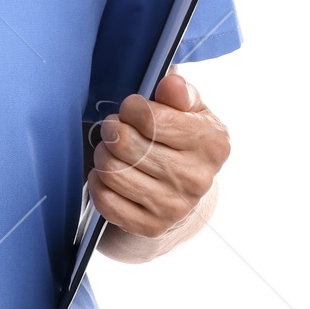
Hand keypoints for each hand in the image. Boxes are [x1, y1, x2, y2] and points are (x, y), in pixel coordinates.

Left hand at [89, 71, 228, 237]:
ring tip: (112, 150)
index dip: (131, 107)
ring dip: (103, 155)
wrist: (186, 191)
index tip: (131, 108)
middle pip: (126, 144)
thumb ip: (180, 93)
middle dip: (112, 130)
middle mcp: (196, 178)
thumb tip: (171, 81)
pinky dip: (98, 183)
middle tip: (115, 128)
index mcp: (212, 143)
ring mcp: (174, 207)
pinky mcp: (151, 227)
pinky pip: (106, 201)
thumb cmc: (183, 139)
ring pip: (111, 171)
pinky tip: (107, 175)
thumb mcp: (190, 110)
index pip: (152, 118)